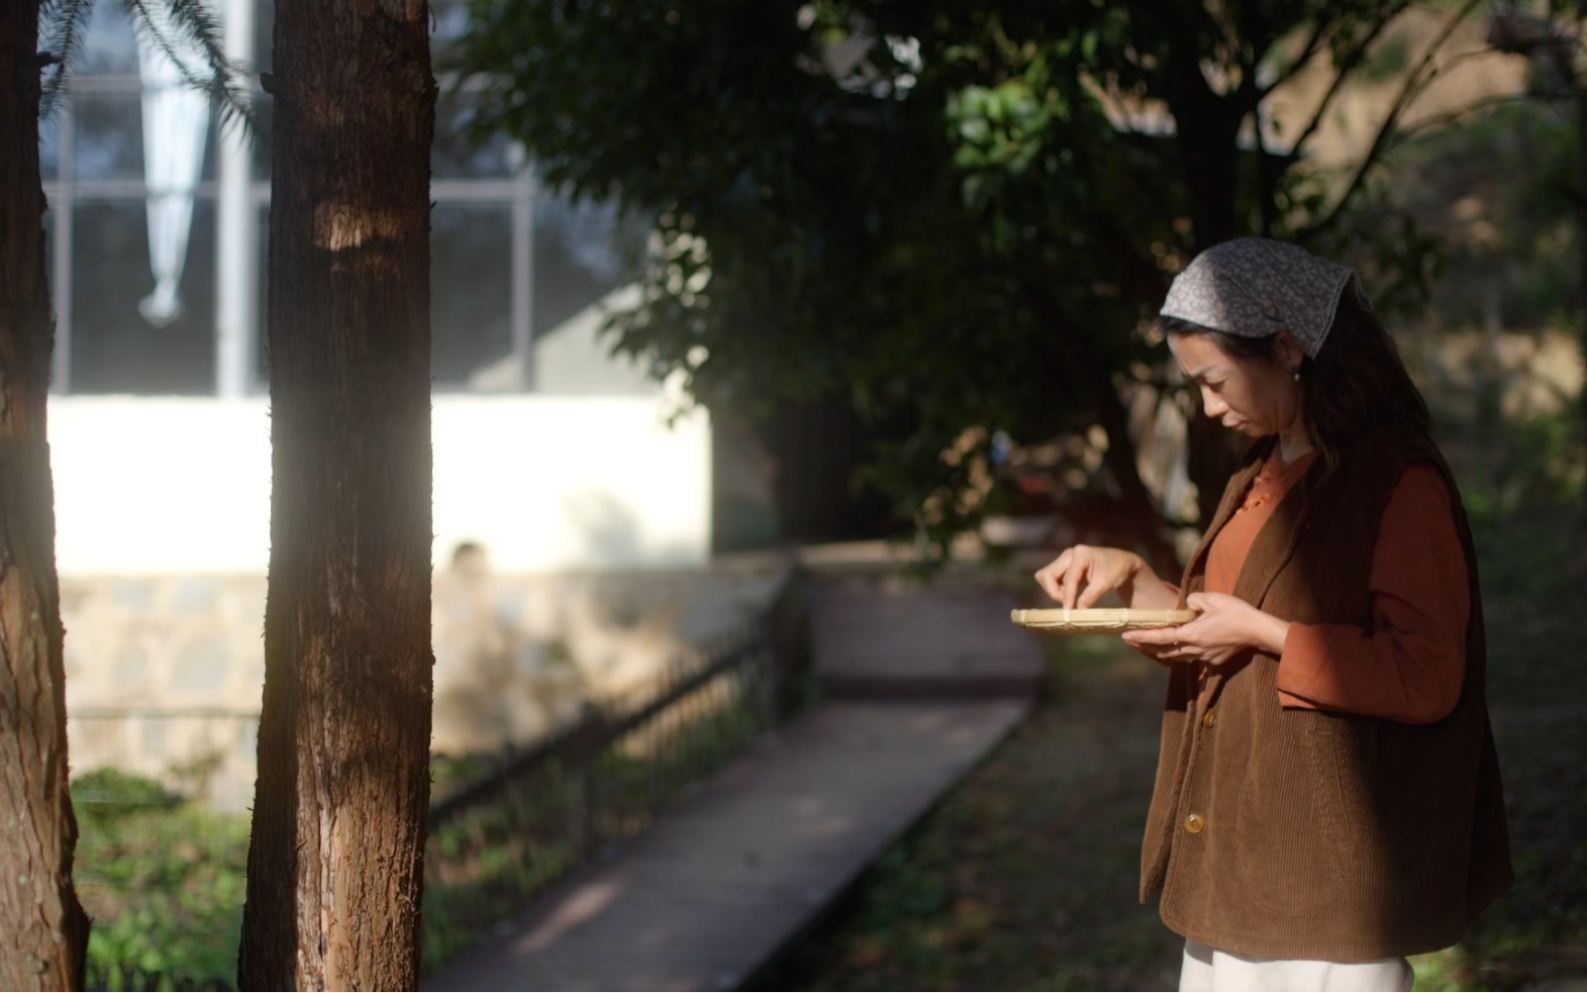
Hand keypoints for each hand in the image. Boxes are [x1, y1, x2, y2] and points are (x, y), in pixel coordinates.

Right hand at [1034, 545, 1146, 608]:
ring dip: (1054, 590)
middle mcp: (1069, 555)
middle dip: (1054, 592)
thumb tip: (1078, 611)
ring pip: (1047, 577)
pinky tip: (1070, 595)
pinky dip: (1058, 589)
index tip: (1068, 611)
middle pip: (1047, 575)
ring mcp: (1065, 560)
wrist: (1123, 563)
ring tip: (1069, 599)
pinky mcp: (1065, 566)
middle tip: (1067, 604)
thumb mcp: (1105, 584)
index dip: (1067, 596)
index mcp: (1080, 554)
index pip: (1068, 578)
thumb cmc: (1117, 570)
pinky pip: (1052, 579)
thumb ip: (1090, 597)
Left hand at [1122, 592, 1289, 665]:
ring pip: (1176, 658)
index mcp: (1191, 635)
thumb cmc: (1237, 612)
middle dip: (1144, 647)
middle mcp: (1195, 650)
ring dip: (1160, 652)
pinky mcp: (1214, 660)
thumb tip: (1186, 606)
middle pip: (1163, 652)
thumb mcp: (1212, 598)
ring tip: (1146, 645)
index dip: (1141, 637)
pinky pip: (1190, 658)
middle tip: (1129, 640)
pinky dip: (1178, 653)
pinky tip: (1176, 647)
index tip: (1125, 635)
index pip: (1160, 638)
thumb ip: (1192, 601)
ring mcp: (1205, 657)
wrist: (1259, 631)